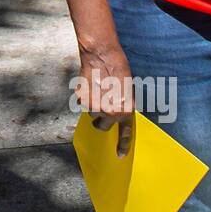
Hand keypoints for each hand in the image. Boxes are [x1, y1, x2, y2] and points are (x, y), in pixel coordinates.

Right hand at [76, 39, 133, 157]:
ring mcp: (94, 107)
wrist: (103, 56)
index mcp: (124, 111)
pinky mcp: (82, 99)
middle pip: (101, 125)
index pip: (124, 133)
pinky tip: (90, 85)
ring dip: (93, 105)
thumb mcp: (128, 91)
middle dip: (101, 118)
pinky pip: (82, 102)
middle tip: (102, 106)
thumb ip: (122, 106)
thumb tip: (116, 112)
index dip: (122, 145)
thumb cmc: (119, 70)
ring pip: (91, 112)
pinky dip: (85, 96)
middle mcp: (109, 113)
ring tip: (97, 89)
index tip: (120, 154)